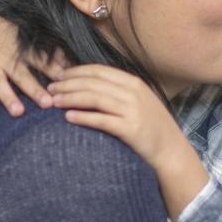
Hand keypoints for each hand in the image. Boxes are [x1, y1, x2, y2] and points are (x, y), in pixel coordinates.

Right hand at [0, 5, 66, 116]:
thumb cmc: (11, 33)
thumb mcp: (29, 38)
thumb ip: (49, 52)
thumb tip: (71, 65)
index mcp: (22, 49)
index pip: (40, 61)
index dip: (53, 71)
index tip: (65, 82)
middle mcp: (6, 57)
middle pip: (21, 75)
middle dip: (34, 89)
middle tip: (47, 103)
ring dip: (8, 96)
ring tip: (18, 111)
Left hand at [47, 65, 187, 170]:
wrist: (171, 150)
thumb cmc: (150, 127)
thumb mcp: (137, 102)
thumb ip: (117, 92)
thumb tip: (87, 86)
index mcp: (133, 83)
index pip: (98, 70)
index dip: (75, 71)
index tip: (58, 75)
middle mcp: (133, 93)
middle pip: (93, 83)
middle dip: (68, 84)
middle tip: (50, 88)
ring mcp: (133, 110)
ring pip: (94, 98)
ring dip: (70, 98)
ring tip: (54, 101)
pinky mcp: (131, 129)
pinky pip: (102, 120)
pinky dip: (83, 117)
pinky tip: (68, 117)